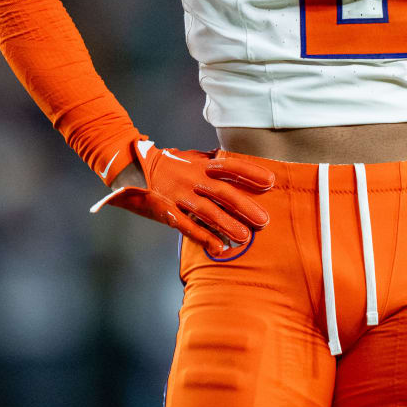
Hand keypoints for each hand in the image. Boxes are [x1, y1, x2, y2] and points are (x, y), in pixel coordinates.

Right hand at [91, 142, 275, 256]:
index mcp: (201, 164)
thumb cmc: (172, 164)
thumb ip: (216, 164)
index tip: (270, 181)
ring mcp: (180, 196)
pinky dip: (204, 238)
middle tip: (263, 220)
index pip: (230, 166)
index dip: (250, 173)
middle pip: (222, 192)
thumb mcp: (194, 158)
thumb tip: (245, 169)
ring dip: (227, 225)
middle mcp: (192, 179)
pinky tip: (219, 248)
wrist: (135, 168)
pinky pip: (188, 227)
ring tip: (245, 238)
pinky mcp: (169, 212)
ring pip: (207, 212)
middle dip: (244, 206)